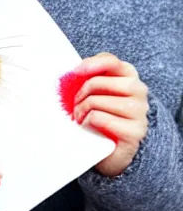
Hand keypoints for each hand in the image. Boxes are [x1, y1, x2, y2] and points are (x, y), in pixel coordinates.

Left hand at [73, 52, 148, 176]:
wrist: (111, 149)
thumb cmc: (100, 116)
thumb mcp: (95, 93)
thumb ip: (88, 78)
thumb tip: (71, 72)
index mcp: (128, 77)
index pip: (111, 61)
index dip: (91, 64)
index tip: (75, 72)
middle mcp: (138, 91)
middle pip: (99, 82)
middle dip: (80, 94)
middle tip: (75, 106)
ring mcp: (139, 112)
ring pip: (97, 101)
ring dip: (82, 110)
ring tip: (80, 118)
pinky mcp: (134, 131)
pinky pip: (100, 118)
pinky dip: (88, 123)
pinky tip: (89, 128)